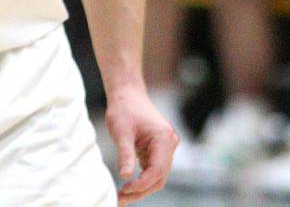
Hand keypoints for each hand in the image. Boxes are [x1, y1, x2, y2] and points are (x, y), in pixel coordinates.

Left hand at [106, 87, 177, 203]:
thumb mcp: (121, 132)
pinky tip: (127, 186)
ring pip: (157, 176)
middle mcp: (169, 144)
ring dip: (141, 187)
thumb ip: (125, 154)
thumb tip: (126, 177)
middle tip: (120, 199)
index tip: (123, 191)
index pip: (157, 171)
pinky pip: (153, 169)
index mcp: (164, 138)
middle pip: (159, 177)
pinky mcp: (158, 149)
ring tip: (121, 196)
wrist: (127, 93)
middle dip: (141, 190)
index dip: (141, 185)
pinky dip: (142, 179)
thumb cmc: (124, 108)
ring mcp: (165, 147)